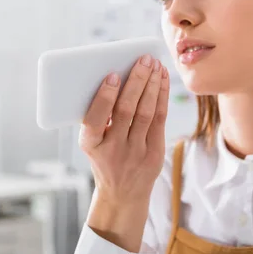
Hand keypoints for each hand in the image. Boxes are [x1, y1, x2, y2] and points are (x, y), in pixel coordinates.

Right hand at [79, 54, 169, 204]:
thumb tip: (116, 76)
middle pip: (127, 111)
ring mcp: (136, 153)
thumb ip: (99, 116)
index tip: (113, 75)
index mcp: (91, 144)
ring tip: (155, 64)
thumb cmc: (104, 157)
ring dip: (152, 85)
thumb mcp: (93, 142)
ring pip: (146, 113)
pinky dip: (162, 96)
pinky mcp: (154, 153)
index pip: (96, 119)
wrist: (122, 194)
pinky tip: (162, 79)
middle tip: (144, 59)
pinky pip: (159, 119)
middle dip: (137, 82)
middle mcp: (113, 150)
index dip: (104, 97)